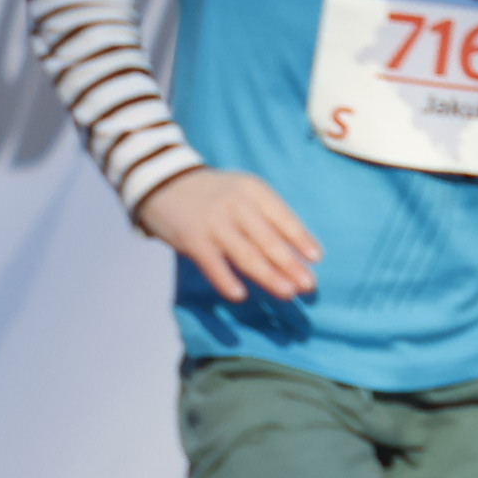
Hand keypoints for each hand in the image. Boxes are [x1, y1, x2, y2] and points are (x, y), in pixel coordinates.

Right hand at [134, 168, 320, 302]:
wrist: (162, 181)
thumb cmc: (212, 194)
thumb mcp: (242, 193)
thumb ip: (265, 217)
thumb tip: (295, 253)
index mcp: (254, 192)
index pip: (283, 218)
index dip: (301, 239)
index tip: (316, 258)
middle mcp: (236, 205)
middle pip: (269, 241)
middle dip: (290, 265)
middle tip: (308, 286)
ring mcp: (214, 223)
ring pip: (246, 255)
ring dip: (268, 276)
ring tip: (287, 293)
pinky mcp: (192, 238)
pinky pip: (213, 264)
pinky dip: (226, 280)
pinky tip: (240, 295)